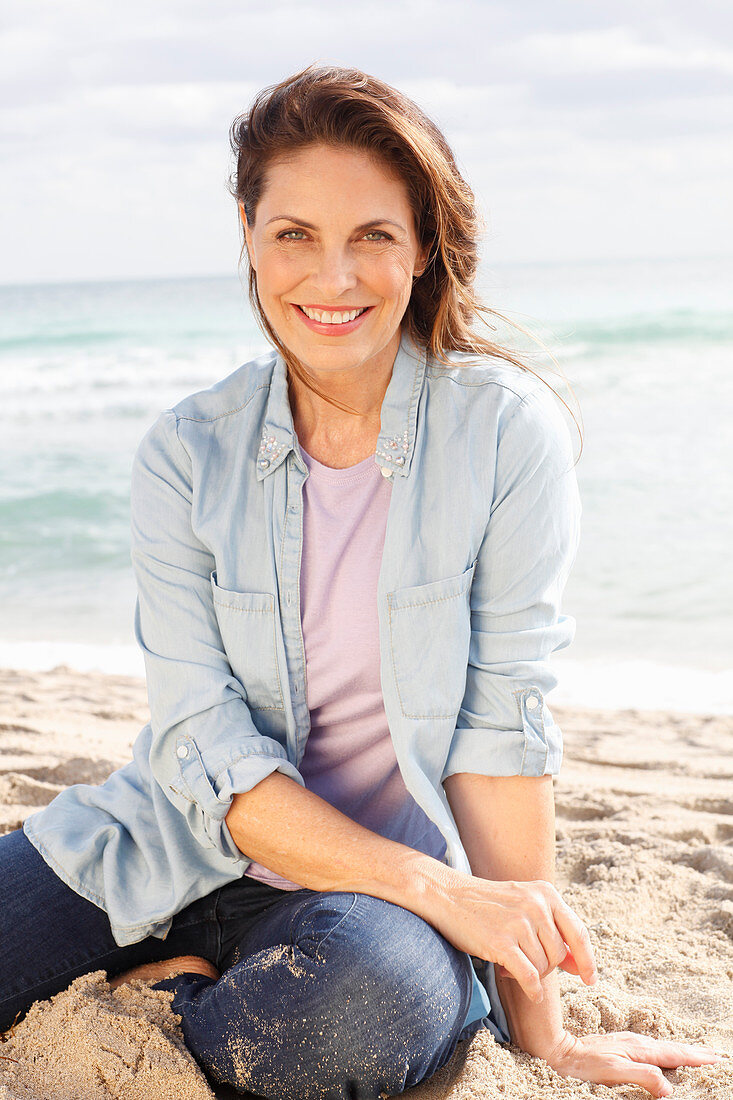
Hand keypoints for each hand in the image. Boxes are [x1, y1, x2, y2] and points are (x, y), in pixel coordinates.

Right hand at [426, 873, 596, 1002]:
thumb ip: (551, 929)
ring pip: (543, 967)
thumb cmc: (486, 903)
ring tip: (509, 963)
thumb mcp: (523, 903)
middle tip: (522, 962)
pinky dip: (532, 989)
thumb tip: (578, 966)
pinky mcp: (502, 943)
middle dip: (545, 966)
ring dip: (530, 973)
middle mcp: (537, 905)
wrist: (447, 894)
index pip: (578, 933)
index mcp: (546, 893)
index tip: (590, 979)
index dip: (587, 960)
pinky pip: (530, 977)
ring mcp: (519, 923)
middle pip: (558, 955)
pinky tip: (531, 993)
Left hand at [544, 1029, 721, 1097]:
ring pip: (660, 1046)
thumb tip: (667, 1087)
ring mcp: (626, 1042)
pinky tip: (661, 1052)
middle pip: (670, 1048)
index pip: (672, 1054)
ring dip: (679, 1050)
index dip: (694, 1057)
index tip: (714, 1058)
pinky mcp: (619, 1045)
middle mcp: (635, 1043)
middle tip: (713, 1054)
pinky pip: (649, 1047)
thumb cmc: (586, 1065)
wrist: (562, 1052)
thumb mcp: (615, 1073)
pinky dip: (663, 1050)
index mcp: (638, 1049)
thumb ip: (643, 1076)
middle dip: (692, 1051)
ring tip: (694, 1053)